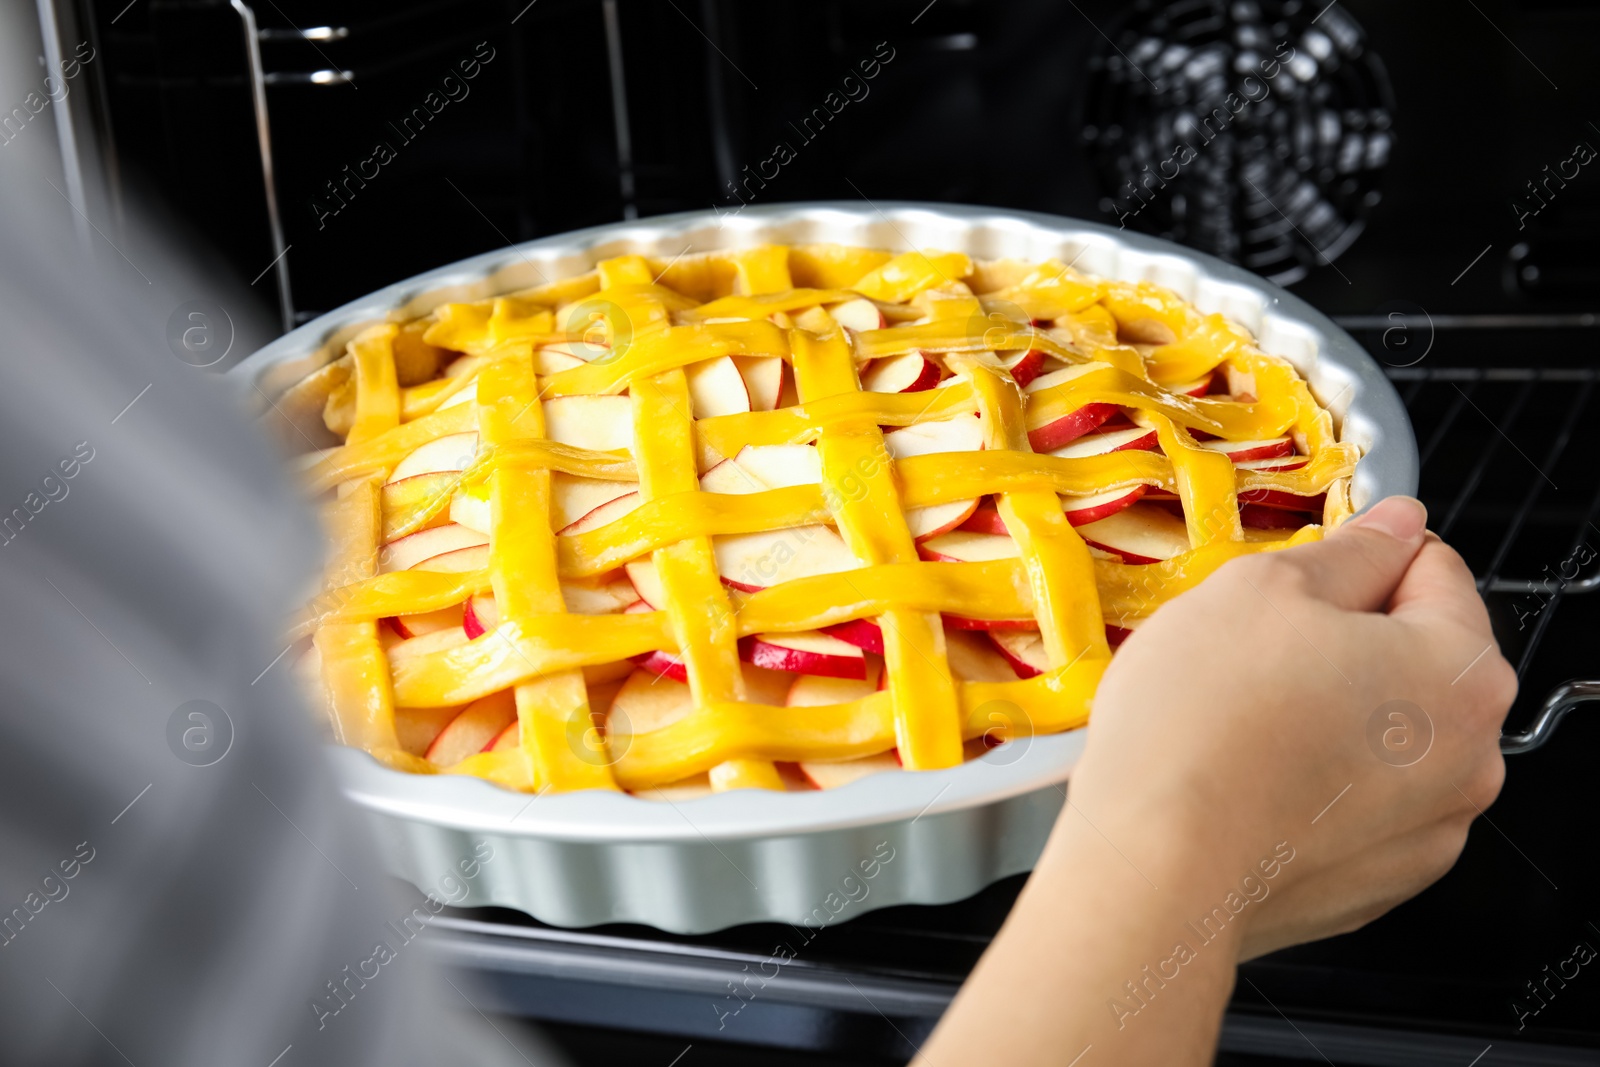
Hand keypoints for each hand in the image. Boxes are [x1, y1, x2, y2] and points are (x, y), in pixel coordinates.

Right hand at [923, 498, 1515, 1066]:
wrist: (1155, 876)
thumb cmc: (1203, 730)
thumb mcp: (1262, 590)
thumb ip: (1349, 551)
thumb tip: (1393, 526)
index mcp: (1460, 673)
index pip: (1432, 568)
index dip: (1358, 555)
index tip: (1301, 571)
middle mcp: (1468, 760)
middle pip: (1411, 657)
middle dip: (1339, 640)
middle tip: (1251, 647)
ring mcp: (1424, 832)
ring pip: (1379, 734)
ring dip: (1325, 712)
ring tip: (1237, 718)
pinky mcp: (1372, 884)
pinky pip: (1350, 803)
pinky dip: (1309, 781)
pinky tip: (1244, 775)